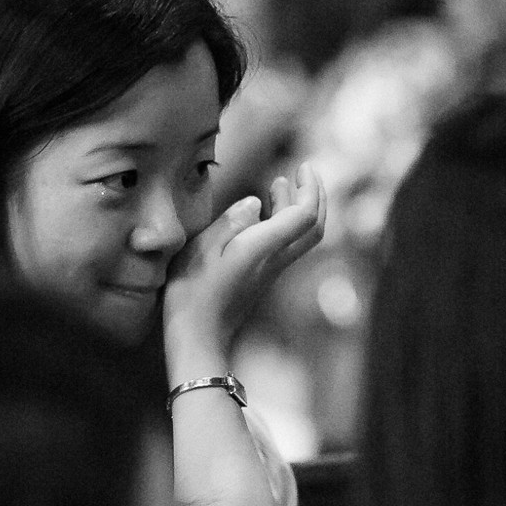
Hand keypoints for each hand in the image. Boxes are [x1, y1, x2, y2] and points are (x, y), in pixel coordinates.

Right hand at [164, 162, 326, 369]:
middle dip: (314, 196)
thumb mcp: (200, 251)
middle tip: (303, 172)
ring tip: (279, 184)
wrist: (197, 338)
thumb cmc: (191, 295)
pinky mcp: (260, 279)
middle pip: (313, 227)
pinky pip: (285, 245)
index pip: (304, 215)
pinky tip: (261, 215)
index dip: (310, 189)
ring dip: (297, 208)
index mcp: (262, 248)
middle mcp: (274, 259)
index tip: (302, 167)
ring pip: (300, 236)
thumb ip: (230, 222)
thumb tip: (254, 202)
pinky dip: (283, 223)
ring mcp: (270, 271)